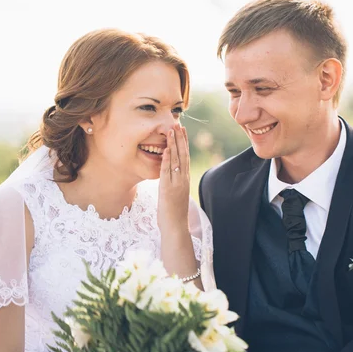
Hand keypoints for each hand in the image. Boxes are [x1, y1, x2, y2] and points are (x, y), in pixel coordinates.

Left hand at [157, 124, 189, 238]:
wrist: (176, 227)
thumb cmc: (174, 214)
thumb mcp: (175, 196)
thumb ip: (174, 185)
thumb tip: (170, 179)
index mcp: (185, 180)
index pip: (185, 158)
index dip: (184, 144)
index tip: (182, 132)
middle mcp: (183, 179)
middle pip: (183, 155)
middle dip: (181, 139)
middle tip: (179, 124)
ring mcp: (177, 183)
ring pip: (176, 159)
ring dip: (174, 144)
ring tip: (172, 130)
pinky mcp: (168, 188)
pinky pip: (168, 170)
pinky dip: (167, 158)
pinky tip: (167, 148)